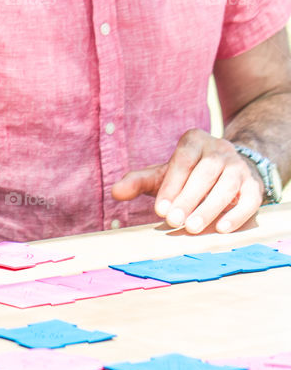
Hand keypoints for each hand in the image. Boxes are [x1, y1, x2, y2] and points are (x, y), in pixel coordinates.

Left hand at [111, 128, 263, 233]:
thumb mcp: (162, 175)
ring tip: (192, 227)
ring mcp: (239, 167)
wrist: (225, 171)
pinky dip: (237, 214)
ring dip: (210, 207)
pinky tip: (222, 228)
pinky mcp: (253, 186)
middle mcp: (220, 149)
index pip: (184, 159)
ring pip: (228, 184)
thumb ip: (138, 182)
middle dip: (189, 198)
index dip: (172, 184)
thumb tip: (115, 192)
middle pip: (206, 171)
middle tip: (173, 221)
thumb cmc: (186, 175)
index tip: (160, 209)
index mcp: (195, 141)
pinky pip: (250, 198)